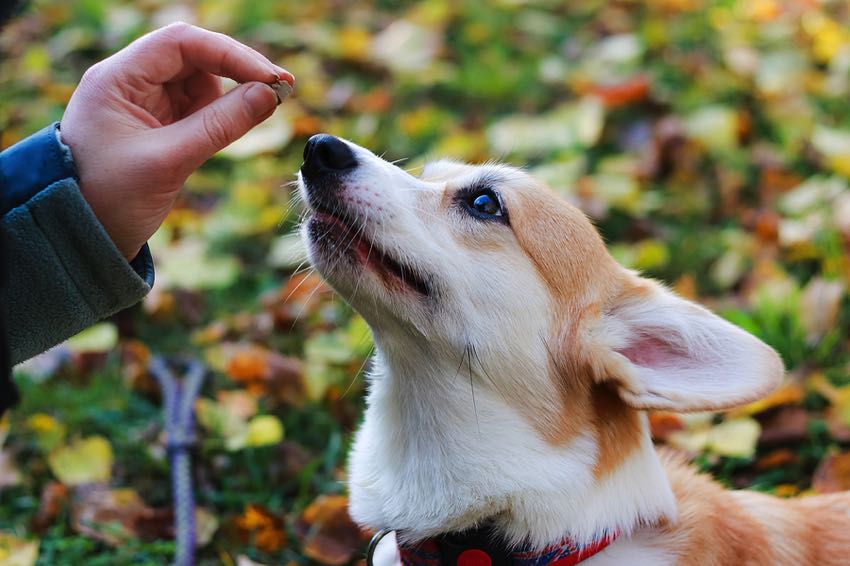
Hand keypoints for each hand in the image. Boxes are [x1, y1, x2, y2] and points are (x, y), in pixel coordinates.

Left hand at [60, 23, 293, 259]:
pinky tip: (237, 127)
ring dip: (230, 96)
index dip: (231, 54)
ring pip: (201, 83)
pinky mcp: (157, 127)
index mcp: (118, 79)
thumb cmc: (109, 199)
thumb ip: (221, 125)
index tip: (270, 79)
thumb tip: (270, 96)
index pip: (182, 43)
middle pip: (195, 57)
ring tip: (256, 115)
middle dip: (238, 71)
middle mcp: (130, 82)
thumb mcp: (169, 161)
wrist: (80, 237)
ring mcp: (144, 104)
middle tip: (282, 91)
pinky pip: (198, 109)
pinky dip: (221, 115)